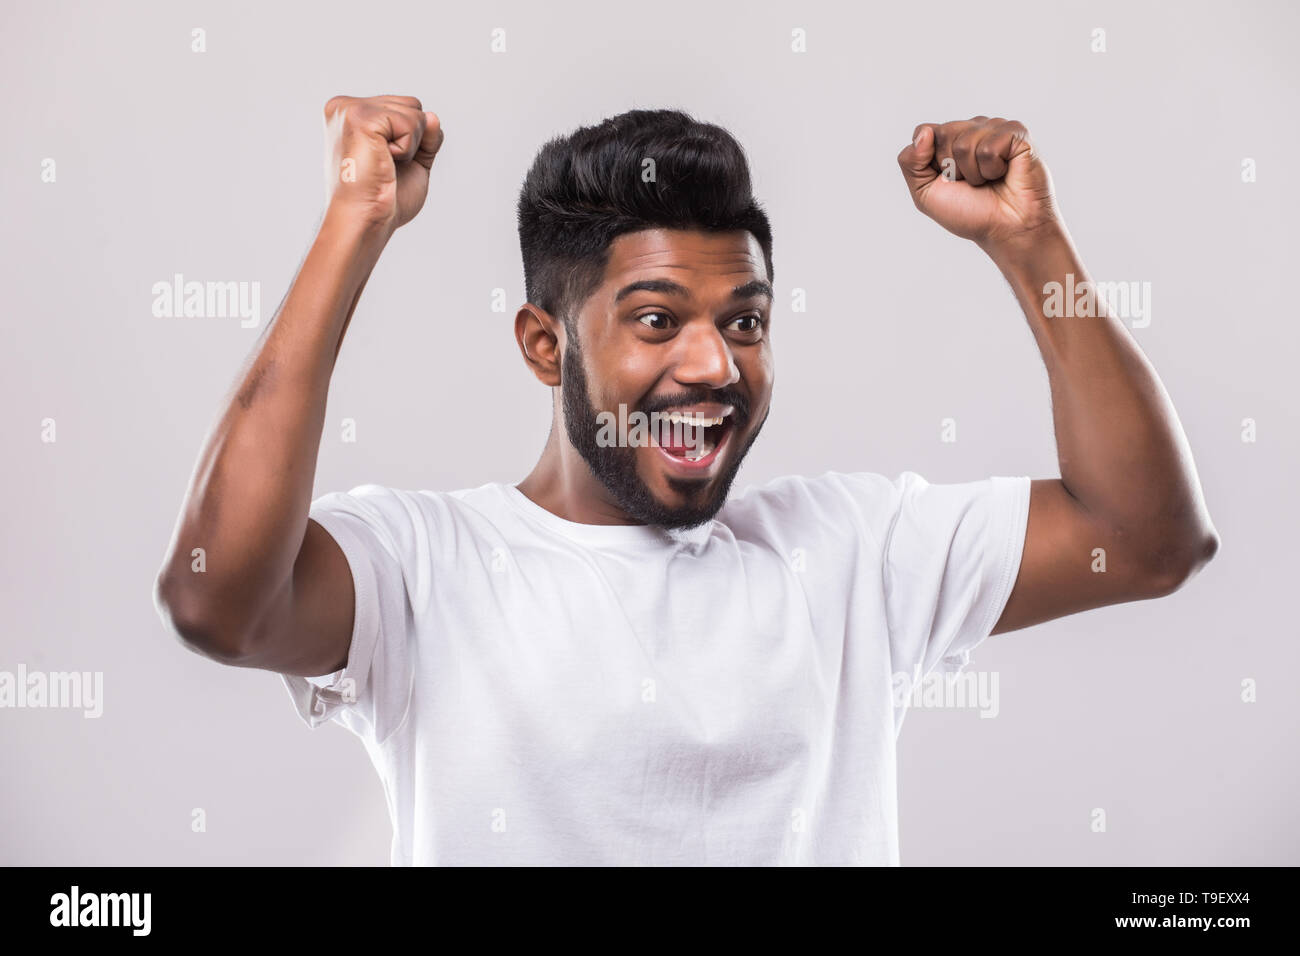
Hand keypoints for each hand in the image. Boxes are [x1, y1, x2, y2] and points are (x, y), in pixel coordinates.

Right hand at [323, 94, 443, 233]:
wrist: (366, 220)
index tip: (386, 164)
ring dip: (410, 146)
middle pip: (412, 105)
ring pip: (414, 112)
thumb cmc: (383, 200)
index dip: (412, 141)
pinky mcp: (360, 117)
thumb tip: (432, 115)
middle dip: (413, 140)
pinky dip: (407, 149)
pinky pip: (411, 122)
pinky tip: (383, 162)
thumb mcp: (413, 162)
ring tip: (383, 164)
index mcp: (352, 114)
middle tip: (386, 165)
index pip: (404, 108)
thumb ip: (425, 136)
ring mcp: (350, 108)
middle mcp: (346, 106)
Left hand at [897, 116, 1060, 251]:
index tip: (947, 180)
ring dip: (973, 173)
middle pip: (943, 134)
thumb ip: (910, 162)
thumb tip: (924, 132)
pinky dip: (992, 170)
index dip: (931, 162)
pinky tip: (1004, 174)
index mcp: (949, 139)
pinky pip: (989, 148)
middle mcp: (972, 127)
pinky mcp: (1017, 133)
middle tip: (972, 183)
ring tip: (989, 181)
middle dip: (952, 168)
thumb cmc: (969, 212)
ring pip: (965, 142)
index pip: (924, 131)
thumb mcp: (925, 193)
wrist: (1004, 229)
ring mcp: (995, 127)